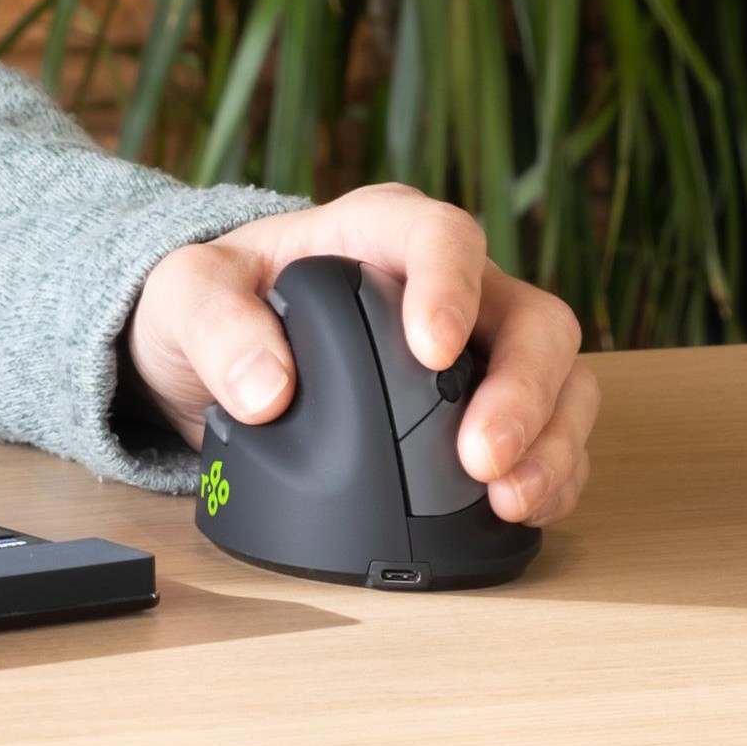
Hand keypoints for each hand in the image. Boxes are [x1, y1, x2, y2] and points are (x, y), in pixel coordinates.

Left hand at [130, 184, 598, 524]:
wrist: (219, 357)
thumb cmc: (214, 305)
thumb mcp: (186, 297)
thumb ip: (215, 326)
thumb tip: (269, 392)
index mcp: (381, 235)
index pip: (444, 237)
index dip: (453, 288)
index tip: (431, 351)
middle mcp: (452, 287)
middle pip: (532, 318)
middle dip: (524, 390)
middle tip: (480, 458)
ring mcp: (479, 351)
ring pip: (560, 379)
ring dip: (550, 441)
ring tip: (510, 499)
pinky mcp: (486, 410)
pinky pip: (548, 436)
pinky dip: (549, 474)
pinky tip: (521, 509)